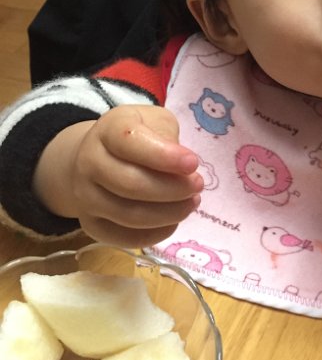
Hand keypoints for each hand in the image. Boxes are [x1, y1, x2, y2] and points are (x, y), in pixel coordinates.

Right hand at [35, 105, 202, 247]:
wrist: (98, 157)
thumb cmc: (138, 137)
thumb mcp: (154, 121)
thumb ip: (167, 136)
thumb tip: (183, 169)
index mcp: (107, 130)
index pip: (130, 142)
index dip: (164, 155)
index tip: (193, 164)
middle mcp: (89, 162)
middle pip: (131, 184)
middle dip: (172, 189)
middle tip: (198, 186)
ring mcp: (85, 196)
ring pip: (129, 215)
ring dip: (169, 213)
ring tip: (191, 203)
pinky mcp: (91, 224)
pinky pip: (124, 238)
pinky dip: (155, 234)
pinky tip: (173, 221)